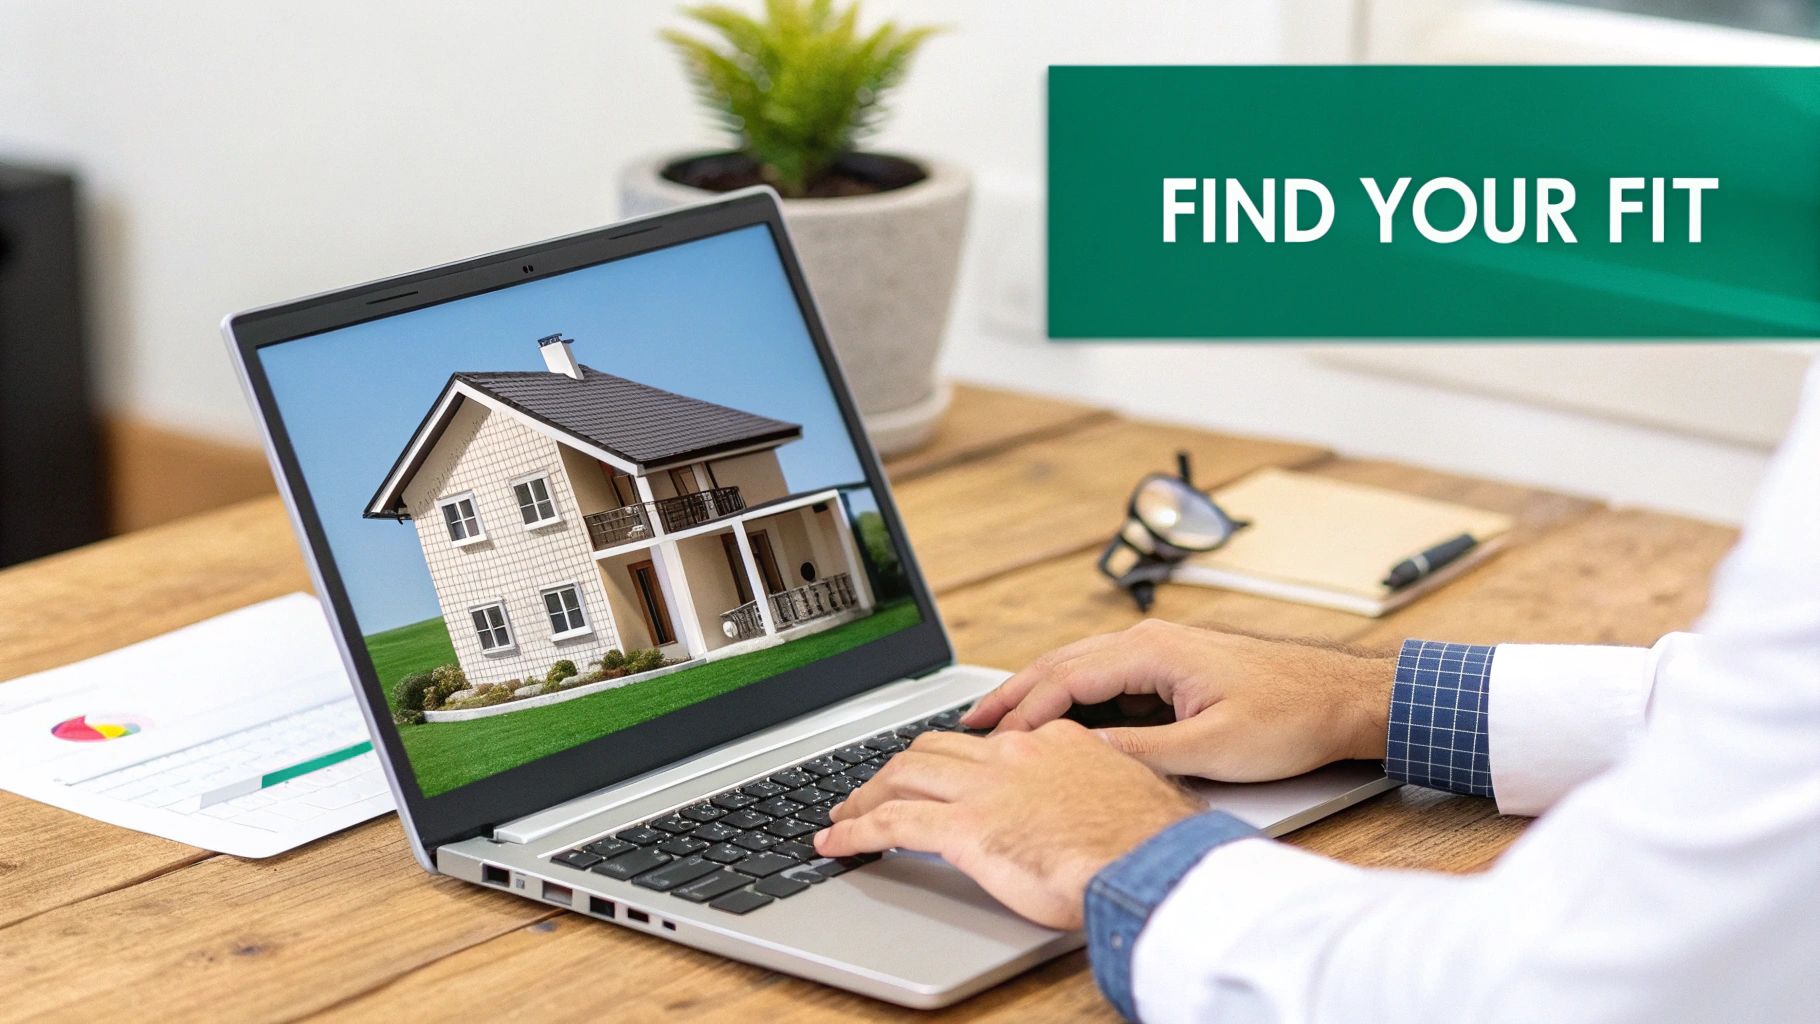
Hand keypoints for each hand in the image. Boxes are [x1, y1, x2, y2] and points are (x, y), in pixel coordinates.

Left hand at [815, 721, 1200, 928]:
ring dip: (866, 796)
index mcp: (1054, 743)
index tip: (939, 774)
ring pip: (902, 775)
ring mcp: (985, 787)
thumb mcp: (1127, 801)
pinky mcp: (963, 826)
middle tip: (873, 791)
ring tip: (845, 817)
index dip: (952, 760)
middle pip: (933, 750)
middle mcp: (1013, 755)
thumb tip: (1097, 812)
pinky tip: (836, 844)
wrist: (1150, 862)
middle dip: (894, 769)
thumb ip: (1096, 796)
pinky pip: (891, 823)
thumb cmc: (1151, 845)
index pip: (987, 743)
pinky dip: (855, 831)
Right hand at [962, 619, 1394, 781]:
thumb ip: (1141, 753)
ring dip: (1037, 691)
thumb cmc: (1292, 717)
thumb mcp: (1212, 748)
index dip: (1023, 715)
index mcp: (1153, 650)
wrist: (1346, 697)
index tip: (990, 743)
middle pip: (1060, 664)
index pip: (1065, 681)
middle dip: (1012, 695)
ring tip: (997, 718)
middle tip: (967, 722)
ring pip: (1079, 665)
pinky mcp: (1174, 663)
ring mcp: (1162, 648)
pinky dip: (1071, 693)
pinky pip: (1105, 674)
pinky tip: (1059, 716)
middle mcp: (1150, 639)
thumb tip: (1083, 758)